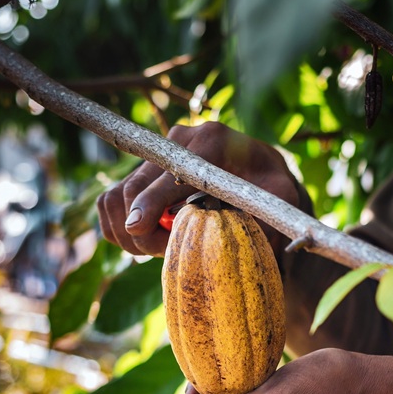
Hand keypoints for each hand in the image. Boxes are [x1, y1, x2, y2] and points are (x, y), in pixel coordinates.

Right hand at [96, 122, 303, 256]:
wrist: (262, 178)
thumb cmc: (275, 193)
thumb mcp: (283, 201)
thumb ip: (268, 213)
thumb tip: (242, 236)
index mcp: (212, 141)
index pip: (171, 171)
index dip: (152, 200)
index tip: (141, 229)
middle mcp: (178, 141)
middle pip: (135, 186)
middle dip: (142, 228)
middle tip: (164, 253)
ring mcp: (156, 155)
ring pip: (116, 197)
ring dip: (127, 231)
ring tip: (160, 247)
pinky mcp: (143, 171)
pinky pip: (109, 202)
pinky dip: (118, 227)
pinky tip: (147, 240)